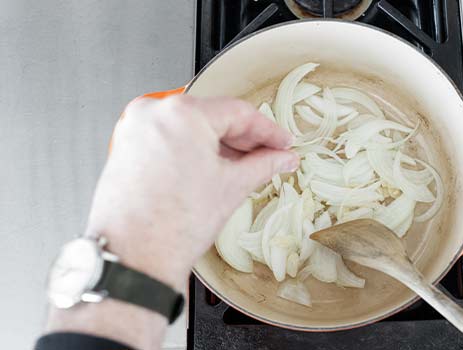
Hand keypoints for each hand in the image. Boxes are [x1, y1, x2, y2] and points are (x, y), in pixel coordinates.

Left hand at [86, 95, 297, 289]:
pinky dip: (195, 149)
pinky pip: (171, 137)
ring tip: (246, 165)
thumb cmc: (173, 226)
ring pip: (191, 127)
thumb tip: (282, 157)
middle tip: (270, 154)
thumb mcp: (231, 187)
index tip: (282, 143)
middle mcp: (155, 112)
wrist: (135, 258)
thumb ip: (264, 164)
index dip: (268, 130)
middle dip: (245, 138)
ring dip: (220, 144)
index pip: (238, 113)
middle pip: (213, 116)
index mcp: (182, 114)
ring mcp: (136, 128)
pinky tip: (215, 166)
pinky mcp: (127, 146)